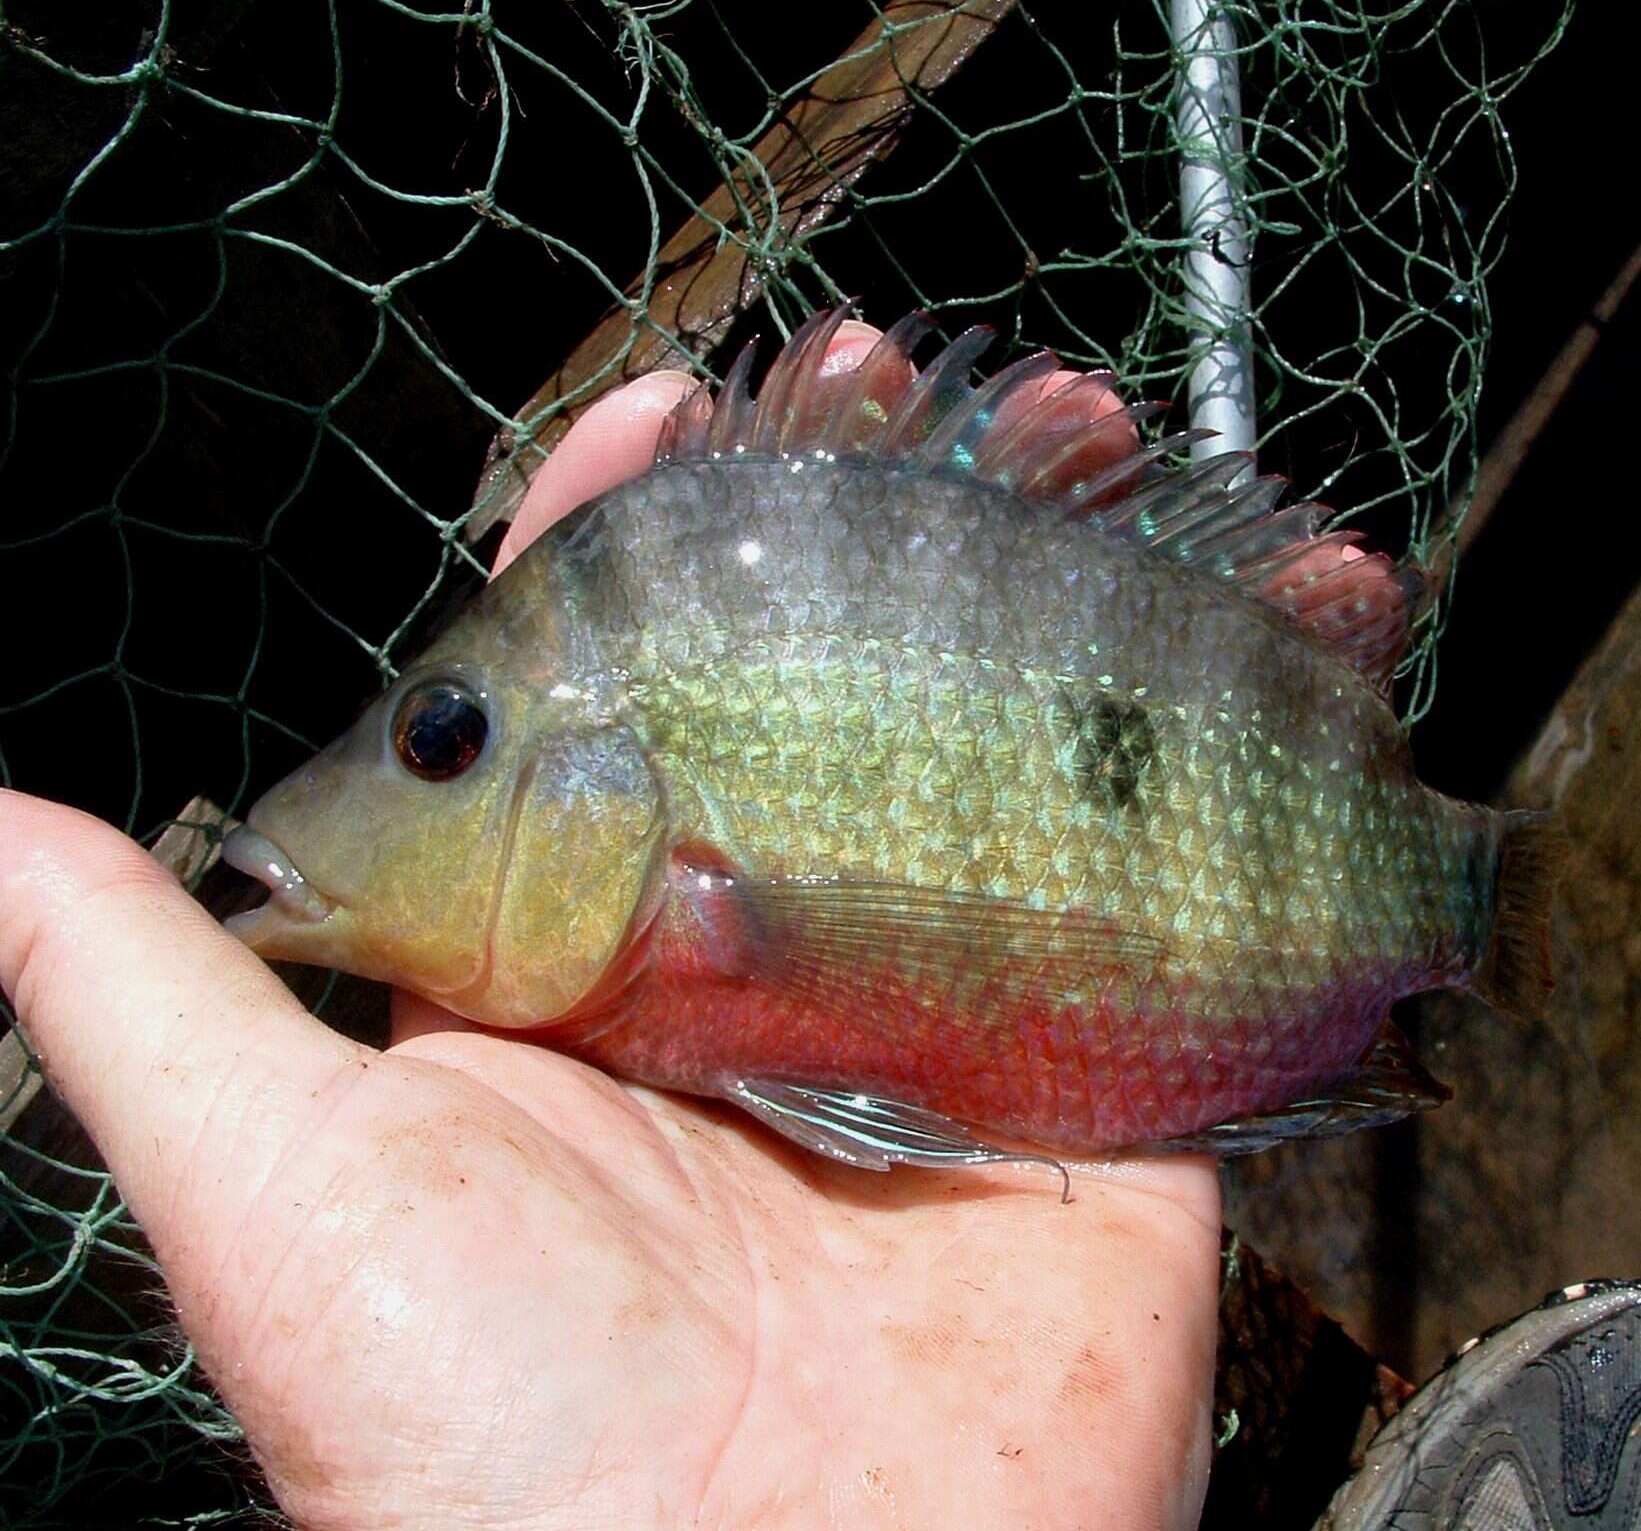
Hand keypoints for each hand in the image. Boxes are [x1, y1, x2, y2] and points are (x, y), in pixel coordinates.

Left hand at [0, 323, 1221, 1529]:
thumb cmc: (483, 1434)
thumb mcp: (286, 1193)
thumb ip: (149, 996)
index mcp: (600, 945)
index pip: (624, 677)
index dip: (654, 523)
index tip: (698, 402)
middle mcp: (777, 955)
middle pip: (844, 675)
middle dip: (897, 507)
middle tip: (941, 389)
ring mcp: (956, 1011)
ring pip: (1028, 749)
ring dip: (1086, 581)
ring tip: (1118, 446)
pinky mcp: (1111, 1089)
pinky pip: (1206, 901)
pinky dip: (1278, 751)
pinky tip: (1316, 621)